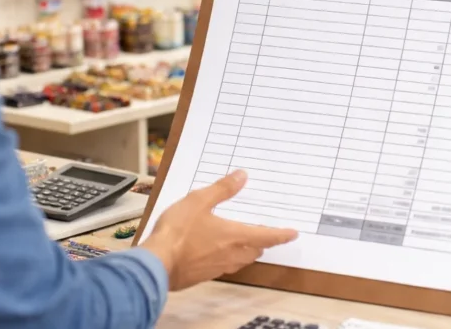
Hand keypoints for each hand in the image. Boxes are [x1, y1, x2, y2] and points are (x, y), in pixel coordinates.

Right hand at [139, 171, 297, 290]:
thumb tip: (242, 176)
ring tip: (245, 243)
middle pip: (255, 250)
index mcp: (234, 236)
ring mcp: (217, 267)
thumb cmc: (178, 231)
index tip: (293, 234)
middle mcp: (231, 254)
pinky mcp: (203, 275)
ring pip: (241, 261)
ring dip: (247, 252)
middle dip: (263, 243)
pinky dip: (228, 258)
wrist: (158, 264)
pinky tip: (217, 253)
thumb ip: (222, 189)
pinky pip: (224, 267)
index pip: (266, 236)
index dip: (282, 235)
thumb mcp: (199, 200)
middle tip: (266, 235)